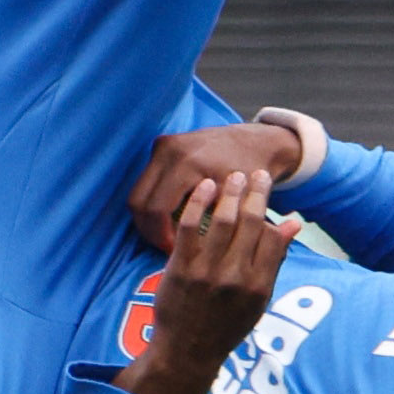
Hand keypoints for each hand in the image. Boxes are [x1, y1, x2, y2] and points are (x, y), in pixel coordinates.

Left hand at [115, 170, 299, 393]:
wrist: (187, 352)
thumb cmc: (225, 327)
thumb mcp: (258, 301)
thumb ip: (272, 263)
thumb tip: (291, 226)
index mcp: (259, 286)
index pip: (271, 236)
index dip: (269, 208)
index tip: (267, 186)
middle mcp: (236, 277)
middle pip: (250, 224)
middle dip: (255, 193)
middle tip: (257, 172)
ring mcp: (207, 272)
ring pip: (223, 221)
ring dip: (230, 193)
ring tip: (234, 175)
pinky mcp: (180, 268)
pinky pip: (190, 227)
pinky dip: (198, 203)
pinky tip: (204, 187)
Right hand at [129, 122, 299, 247]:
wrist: (256, 142)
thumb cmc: (251, 174)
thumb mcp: (238, 201)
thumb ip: (218, 223)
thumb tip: (195, 251)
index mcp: (188, 163)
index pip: (157, 208)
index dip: (161, 235)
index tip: (174, 250)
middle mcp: (170, 150)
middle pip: (138, 201)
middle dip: (149, 230)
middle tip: (166, 246)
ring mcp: (164, 145)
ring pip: (137, 192)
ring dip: (147, 218)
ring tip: (167, 234)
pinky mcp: (162, 145)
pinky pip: (145, 182)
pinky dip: (152, 202)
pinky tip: (168, 217)